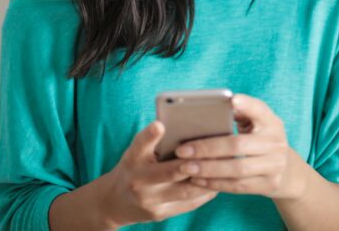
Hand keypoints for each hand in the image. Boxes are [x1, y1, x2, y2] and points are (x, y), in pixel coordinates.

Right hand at [99, 120, 218, 226]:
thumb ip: (154, 141)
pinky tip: (217, 183)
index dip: (150, 134)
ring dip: (206, 180)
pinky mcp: (160, 214)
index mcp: (132, 158)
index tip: (160, 124)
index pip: (140, 144)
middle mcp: (138, 181)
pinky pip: (188, 204)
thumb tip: (186, 126)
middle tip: (213, 154)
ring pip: (185, 191)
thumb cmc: (133, 167)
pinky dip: (205, 193)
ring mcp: (150, 201)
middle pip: (169, 172)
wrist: (115, 201)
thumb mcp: (136, 151)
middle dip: (192, 164)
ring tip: (223, 168)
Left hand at [173, 93, 306, 199]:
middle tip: (182, 150)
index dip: (246, 105)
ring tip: (185, 167)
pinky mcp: (269, 184)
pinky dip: (215, 184)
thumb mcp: (257, 124)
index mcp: (271, 121)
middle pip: (238, 145)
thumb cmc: (260, 140)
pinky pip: (238, 186)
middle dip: (207, 148)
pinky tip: (197, 180)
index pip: (259, 109)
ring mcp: (275, 165)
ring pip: (237, 169)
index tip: (231, 100)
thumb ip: (238, 115)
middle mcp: (276, 142)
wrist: (288, 171)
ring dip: (208, 169)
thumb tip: (207, 111)